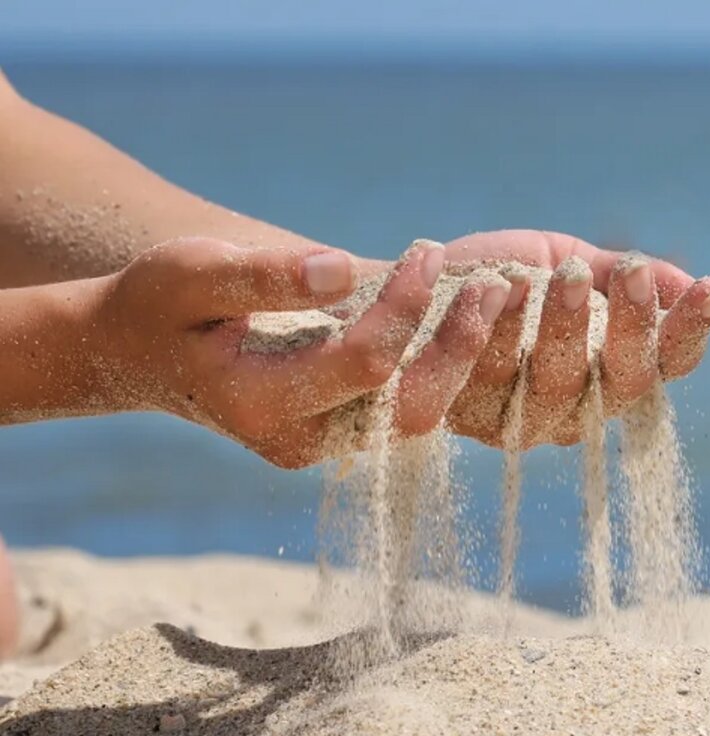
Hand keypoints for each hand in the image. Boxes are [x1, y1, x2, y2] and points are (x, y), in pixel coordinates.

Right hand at [94, 237, 506, 467]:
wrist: (142, 353)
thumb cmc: (160, 304)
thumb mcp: (192, 274)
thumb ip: (264, 277)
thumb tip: (343, 269)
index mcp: (260, 404)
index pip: (361, 363)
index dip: (405, 307)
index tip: (428, 250)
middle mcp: (301, 439)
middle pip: (408, 408)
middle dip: (459, 346)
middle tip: (497, 285)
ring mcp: (326, 441)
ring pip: (419, 415)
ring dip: (463, 358)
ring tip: (497, 294)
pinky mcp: (345, 427)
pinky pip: (410, 405)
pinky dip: (446, 364)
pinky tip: (473, 316)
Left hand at [419, 230, 709, 447]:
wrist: (408, 283)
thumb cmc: (495, 273)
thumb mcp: (562, 257)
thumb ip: (618, 274)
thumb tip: (690, 284)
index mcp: (609, 370)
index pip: (667, 363)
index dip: (691, 331)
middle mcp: (575, 407)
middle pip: (623, 384)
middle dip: (631, 328)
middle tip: (629, 273)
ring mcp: (520, 418)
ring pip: (558, 388)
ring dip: (565, 330)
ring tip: (561, 275)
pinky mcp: (463, 415)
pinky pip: (486, 379)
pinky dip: (494, 330)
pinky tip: (498, 284)